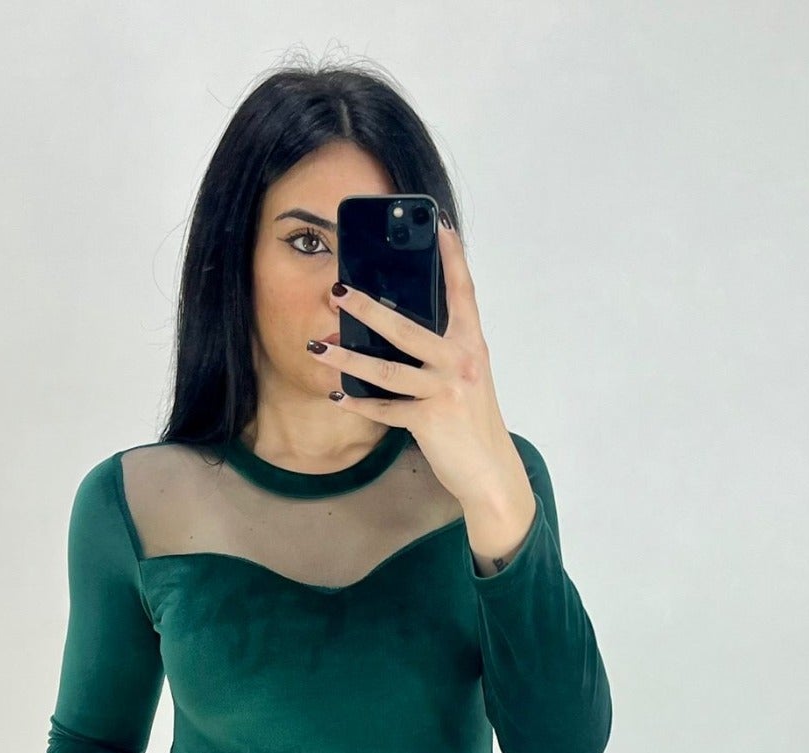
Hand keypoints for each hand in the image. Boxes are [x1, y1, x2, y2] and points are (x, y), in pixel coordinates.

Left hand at [306, 212, 529, 516]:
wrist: (490, 471)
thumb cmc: (473, 421)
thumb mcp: (466, 377)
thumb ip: (443, 350)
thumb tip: (398, 327)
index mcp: (471, 344)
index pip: (463, 292)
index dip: (452, 257)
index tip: (438, 225)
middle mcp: (460, 361)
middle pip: (407, 328)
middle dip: (368, 309)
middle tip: (338, 291)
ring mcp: (444, 390)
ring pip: (386, 370)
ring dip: (347, 360)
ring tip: (317, 347)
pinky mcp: (430, 420)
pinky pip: (385, 409)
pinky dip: (358, 403)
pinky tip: (336, 395)